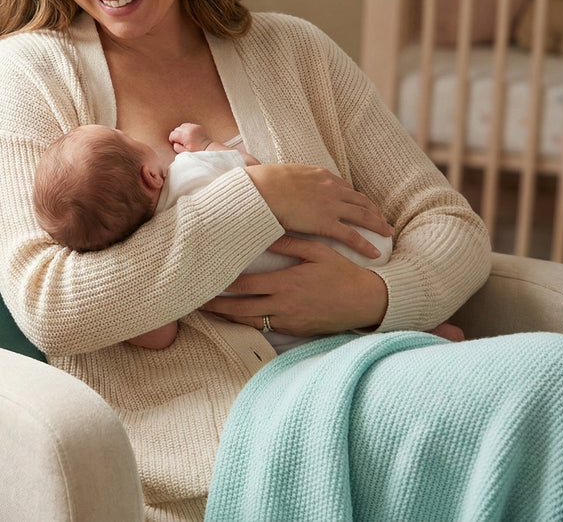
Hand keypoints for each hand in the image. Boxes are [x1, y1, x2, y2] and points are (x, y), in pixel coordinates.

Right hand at [169, 123, 210, 152]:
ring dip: (181, 132)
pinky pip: (188, 125)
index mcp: (185, 136)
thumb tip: (174, 143)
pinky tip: (189, 135)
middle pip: (176, 130)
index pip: (173, 134)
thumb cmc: (196, 152)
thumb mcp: (184, 152)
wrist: (207, 149)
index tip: (176, 144)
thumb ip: (176, 147)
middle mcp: (189, 129)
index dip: (172, 140)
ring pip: (181, 126)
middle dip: (177, 136)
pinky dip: (187, 129)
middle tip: (181, 142)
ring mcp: (194, 126)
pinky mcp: (197, 126)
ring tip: (185, 138)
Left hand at [200, 235, 388, 335]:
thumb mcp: (318, 252)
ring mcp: (289, 320)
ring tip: (209, 312)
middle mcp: (284, 305)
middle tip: (196, 302)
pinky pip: (265, 328)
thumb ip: (290, 243)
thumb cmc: (342, 273)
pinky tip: (236, 319)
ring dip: (228, 318)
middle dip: (217, 306)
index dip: (223, 283)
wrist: (367, 302)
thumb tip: (265, 232)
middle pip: (240, 308)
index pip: (246, 285)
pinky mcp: (295, 330)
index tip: (207, 277)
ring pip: (250, 322)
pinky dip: (248, 324)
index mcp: (286, 283)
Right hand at [244, 163, 391, 258]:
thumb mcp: (276, 173)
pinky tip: (374, 253)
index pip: (344, 187)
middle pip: (360, 200)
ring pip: (363, 215)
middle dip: (373, 210)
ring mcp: (331, 205)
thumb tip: (270, 176)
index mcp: (320, 174)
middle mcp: (331, 188)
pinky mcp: (326, 222)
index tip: (360, 205)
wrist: (259, 190)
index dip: (355, 197)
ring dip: (378, 225)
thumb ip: (283, 178)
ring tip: (387, 233)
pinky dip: (365, 245)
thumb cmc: (260, 182)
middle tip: (382, 220)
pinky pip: (352, 236)